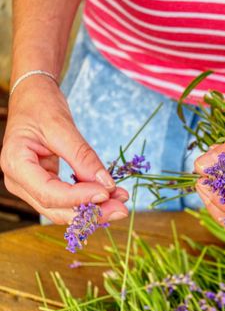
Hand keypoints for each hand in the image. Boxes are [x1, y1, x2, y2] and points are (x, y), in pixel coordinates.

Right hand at [1, 76, 128, 223]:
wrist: (32, 98)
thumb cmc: (40, 107)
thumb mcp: (62, 127)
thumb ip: (83, 157)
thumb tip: (106, 184)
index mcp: (16, 164)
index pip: (49, 193)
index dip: (79, 198)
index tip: (106, 193)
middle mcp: (20, 181)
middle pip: (56, 209)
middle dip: (91, 212)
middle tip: (122, 209)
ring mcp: (31, 186)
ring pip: (63, 209)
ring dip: (93, 209)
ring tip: (121, 202)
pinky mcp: (45, 185)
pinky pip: (67, 200)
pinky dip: (89, 200)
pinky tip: (110, 195)